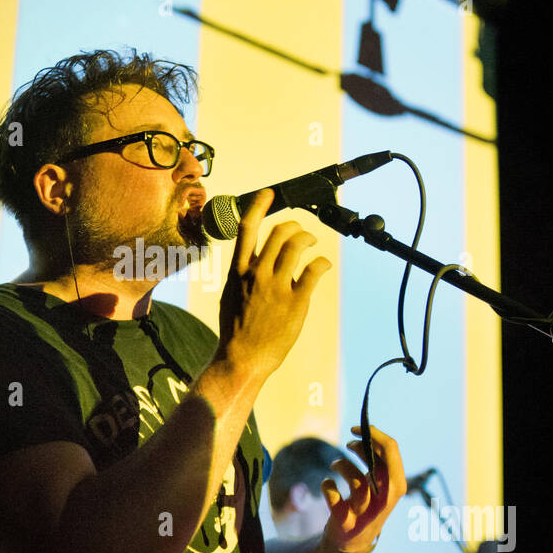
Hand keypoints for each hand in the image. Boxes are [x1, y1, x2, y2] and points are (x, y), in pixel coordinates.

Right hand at [216, 188, 332, 380]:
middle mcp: (257, 273)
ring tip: (312, 245)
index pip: (247, 228)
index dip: (258, 206)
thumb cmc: (235, 330)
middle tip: (300, 233)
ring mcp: (276, 287)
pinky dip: (322, 263)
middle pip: (279, 232)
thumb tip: (253, 262)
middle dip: (294, 227)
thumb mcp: (230, 295)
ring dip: (309, 239)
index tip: (269, 194)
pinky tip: (323, 266)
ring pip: (297, 245)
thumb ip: (242, 275)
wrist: (242, 358)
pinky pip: (314, 270)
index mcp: (238, 271)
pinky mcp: (296, 301)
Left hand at [321, 426, 405, 552]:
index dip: (374, 433)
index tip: (357, 429)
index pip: (392, 450)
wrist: (352, 542)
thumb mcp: (377, 482)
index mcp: (396, 485)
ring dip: (342, 466)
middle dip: (361, 447)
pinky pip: (335, 500)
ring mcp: (365, 513)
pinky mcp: (345, 522)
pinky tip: (327, 484)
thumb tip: (369, 430)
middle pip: (380, 465)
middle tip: (349, 444)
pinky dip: (328, 486)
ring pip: (357, 482)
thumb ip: (377, 459)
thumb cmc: (365, 504)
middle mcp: (385, 500)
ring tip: (335, 465)